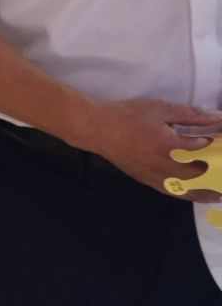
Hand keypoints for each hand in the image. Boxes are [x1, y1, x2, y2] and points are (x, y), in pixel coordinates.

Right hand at [70, 100, 221, 199]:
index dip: (211, 143)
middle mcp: (162, 165)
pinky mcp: (144, 179)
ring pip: (183, 190)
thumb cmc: (127, 115)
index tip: (216, 140)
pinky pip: (169, 191)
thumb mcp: (160, 109)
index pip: (200, 148)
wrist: (96, 129)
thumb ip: (190, 115)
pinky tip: (192, 193)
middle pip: (195, 176)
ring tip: (217, 196)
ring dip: (203, 194)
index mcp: (168, 145)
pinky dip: (184, 194)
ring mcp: (153, 175)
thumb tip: (217, 117)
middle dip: (213, 176)